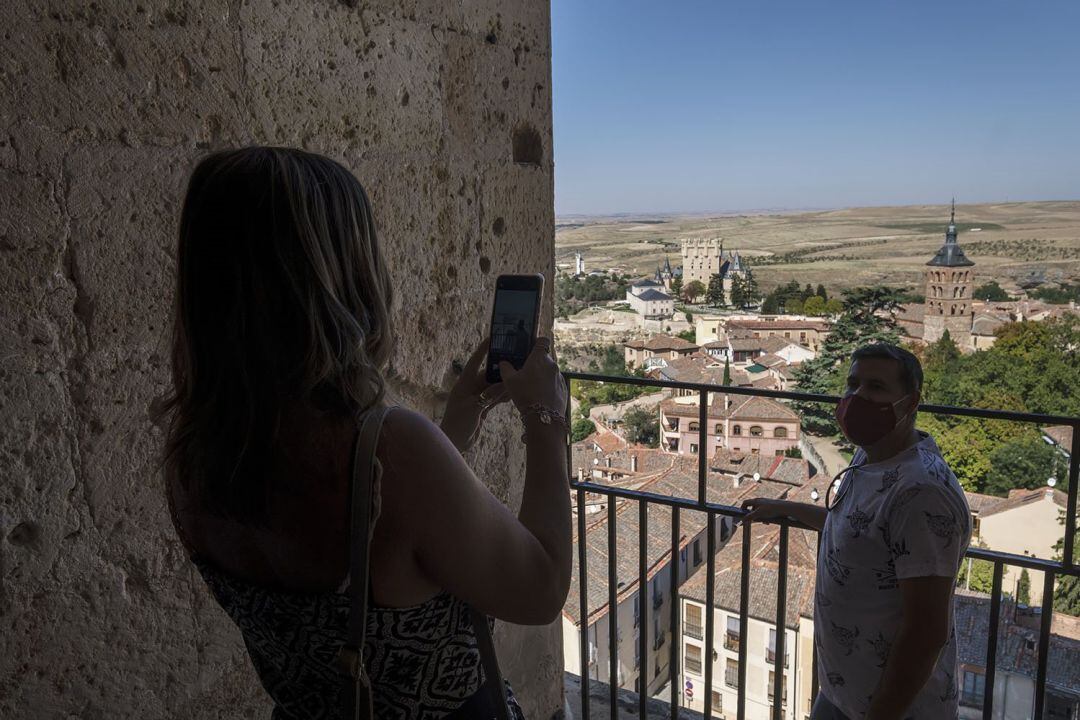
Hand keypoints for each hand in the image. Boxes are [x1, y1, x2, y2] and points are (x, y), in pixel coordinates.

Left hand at [440, 337, 510, 452]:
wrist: (454, 442)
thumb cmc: (458, 423)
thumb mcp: (473, 408)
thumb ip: (488, 396)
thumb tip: (503, 384)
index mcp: (463, 384)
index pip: (474, 363)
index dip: (482, 350)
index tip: (491, 338)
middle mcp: (470, 388)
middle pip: (487, 375)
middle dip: (500, 371)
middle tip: (515, 363)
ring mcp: (476, 398)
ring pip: (492, 387)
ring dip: (503, 385)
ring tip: (517, 380)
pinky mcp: (481, 408)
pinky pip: (493, 398)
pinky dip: (501, 397)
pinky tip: (511, 396)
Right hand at [497, 336, 567, 416]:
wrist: (543, 416)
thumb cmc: (525, 395)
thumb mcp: (510, 381)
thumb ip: (506, 369)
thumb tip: (503, 362)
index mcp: (539, 358)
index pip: (542, 340)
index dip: (537, 341)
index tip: (530, 346)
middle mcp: (552, 364)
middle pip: (544, 358)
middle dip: (536, 363)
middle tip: (525, 373)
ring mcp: (559, 376)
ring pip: (549, 371)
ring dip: (542, 375)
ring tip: (532, 387)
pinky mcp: (563, 388)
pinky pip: (554, 382)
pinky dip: (548, 386)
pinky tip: (540, 396)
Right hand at [739, 497, 794, 523]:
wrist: (784, 508)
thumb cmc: (771, 509)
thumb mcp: (759, 514)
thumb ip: (750, 517)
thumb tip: (742, 520)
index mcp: (756, 500)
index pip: (745, 503)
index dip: (743, 508)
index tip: (743, 515)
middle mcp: (760, 501)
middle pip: (752, 508)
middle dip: (753, 515)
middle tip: (755, 520)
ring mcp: (765, 503)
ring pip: (759, 511)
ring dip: (760, 517)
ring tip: (765, 522)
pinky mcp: (771, 506)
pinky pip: (765, 512)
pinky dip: (765, 517)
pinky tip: (769, 521)